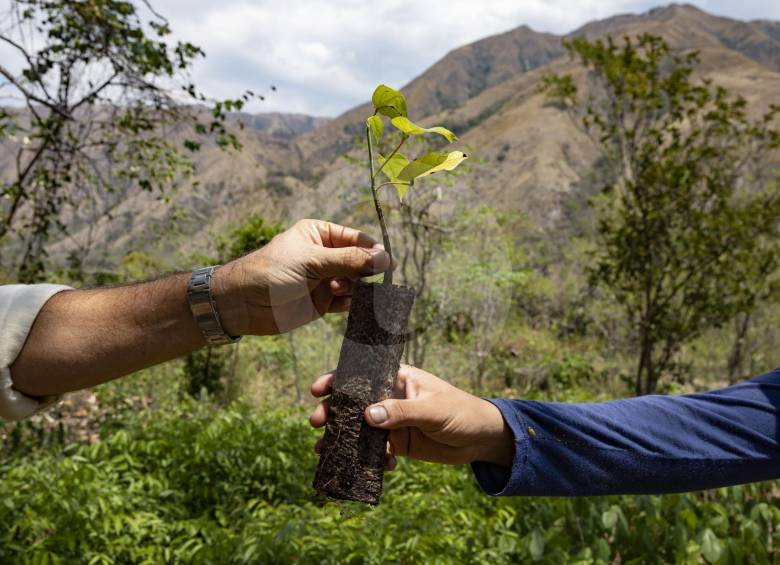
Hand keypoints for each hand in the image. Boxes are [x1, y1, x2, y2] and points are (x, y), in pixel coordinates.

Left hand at [213, 219, 390, 334]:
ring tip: (337, 291)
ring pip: (356, 283)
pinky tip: (345, 305)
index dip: (373, 250)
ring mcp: (325, 280)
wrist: (244, 304)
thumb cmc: (272, 272)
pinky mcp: (324, 303)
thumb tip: (385, 258)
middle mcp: (326, 256)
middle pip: (360, 261)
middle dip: (365, 271)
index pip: (356, 238)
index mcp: (320, 235)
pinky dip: (352, 304)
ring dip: (356, 289)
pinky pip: (348, 302)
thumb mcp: (312, 261)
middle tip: (363, 280)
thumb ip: (349, 260)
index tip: (387, 263)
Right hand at [309, 364, 513, 467]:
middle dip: (332, 412)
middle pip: (353, 403)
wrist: (482, 439)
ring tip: (324, 450)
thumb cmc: (461, 412)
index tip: (318, 389)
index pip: (362, 374)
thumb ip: (402, 411)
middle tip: (316, 422)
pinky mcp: (397, 444)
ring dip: (342, 439)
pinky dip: (371, 460)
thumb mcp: (433, 410)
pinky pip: (376, 451)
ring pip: (359, 429)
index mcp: (398, 378)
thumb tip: (368, 415)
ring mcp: (392, 421)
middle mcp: (390, 398)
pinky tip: (378, 467)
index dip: (337, 379)